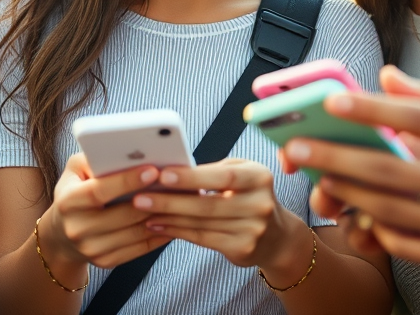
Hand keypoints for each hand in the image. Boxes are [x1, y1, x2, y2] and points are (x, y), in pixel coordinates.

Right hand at [37, 152, 169, 271]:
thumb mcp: (76, 169)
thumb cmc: (75, 190)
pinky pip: (140, 248)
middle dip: (154, 198)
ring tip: (182, 199)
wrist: (62, 232)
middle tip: (178, 184)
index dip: (126, 181)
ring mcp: (91, 249)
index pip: (99, 191)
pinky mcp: (106, 261)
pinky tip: (174, 218)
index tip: (153, 170)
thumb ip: (95, 158)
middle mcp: (77, 228)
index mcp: (68, 201)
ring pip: (136, 232)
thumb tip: (128, 152)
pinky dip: (160, 233)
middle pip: (124, 214)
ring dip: (162, 215)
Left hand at [134, 158, 308, 272]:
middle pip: (208, 204)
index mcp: (259, 177)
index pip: (223, 177)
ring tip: (143, 211)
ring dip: (168, 217)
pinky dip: (177, 231)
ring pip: (201, 223)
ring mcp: (252, 230)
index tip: (163, 175)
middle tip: (141, 197)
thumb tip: (175, 172)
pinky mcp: (242, 249)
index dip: (192, 177)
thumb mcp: (243, 173)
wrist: (277, 236)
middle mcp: (259, 205)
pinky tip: (159, 225)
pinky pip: (202, 238)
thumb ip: (215, 170)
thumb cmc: (251, 194)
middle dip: (170, 201)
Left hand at [282, 65, 419, 274]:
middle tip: (296, 147)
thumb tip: (384, 77)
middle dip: (335, 158)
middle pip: (390, 170)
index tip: (330, 101)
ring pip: (390, 210)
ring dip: (347, 194)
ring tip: (316, 177)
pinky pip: (408, 245)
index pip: (417, 120)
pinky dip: (378, 229)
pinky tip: (358, 213)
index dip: (370, 110)